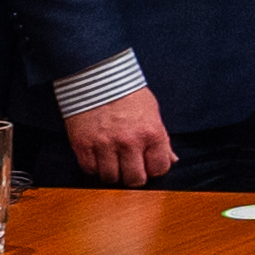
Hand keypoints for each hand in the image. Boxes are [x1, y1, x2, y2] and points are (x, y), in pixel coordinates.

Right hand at [66, 86, 182, 185]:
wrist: (96, 75)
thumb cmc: (126, 92)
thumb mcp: (152, 111)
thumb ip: (162, 139)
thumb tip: (171, 160)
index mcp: (151, 133)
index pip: (159, 169)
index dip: (153, 168)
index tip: (147, 164)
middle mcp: (129, 142)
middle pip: (135, 180)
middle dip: (133, 176)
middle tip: (129, 167)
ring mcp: (105, 144)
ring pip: (111, 178)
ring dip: (112, 172)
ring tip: (112, 160)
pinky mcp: (83, 144)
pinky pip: (89, 169)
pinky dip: (93, 166)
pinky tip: (97, 156)